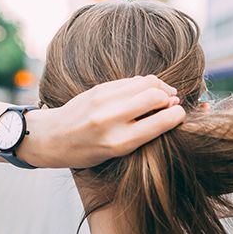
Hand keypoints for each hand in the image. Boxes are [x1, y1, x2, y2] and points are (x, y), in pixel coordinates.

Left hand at [16, 75, 185, 168]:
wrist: (53, 137)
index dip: (178, 115)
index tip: (180, 115)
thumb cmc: (87, 152)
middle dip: (170, 98)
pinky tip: (145, 92)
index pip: (162, 121)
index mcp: (118, 142)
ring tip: (163, 95)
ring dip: (160, 87)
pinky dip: (143, 85)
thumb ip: (143, 133)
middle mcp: (111, 119)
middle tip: (172, 103)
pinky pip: (131, 80)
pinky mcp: (99, 88)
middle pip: (156, 96)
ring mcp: (103, 100)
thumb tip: (173, 110)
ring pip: (145, 82)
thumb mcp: (116, 153)